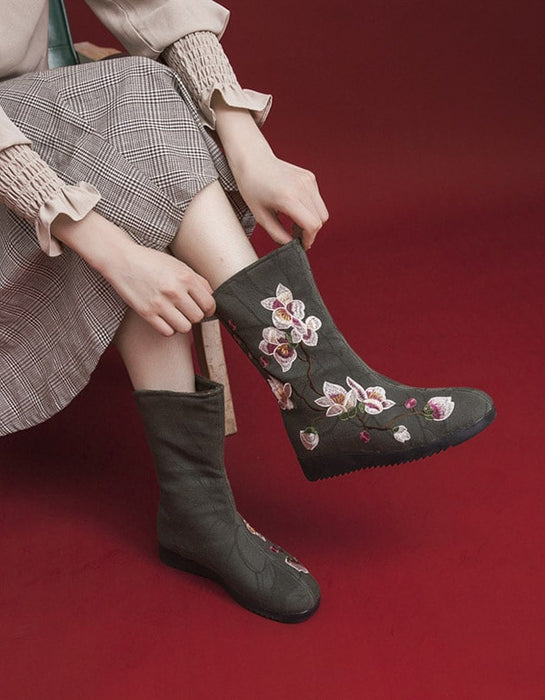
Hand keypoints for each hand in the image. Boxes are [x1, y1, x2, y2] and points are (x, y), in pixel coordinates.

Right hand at [51, 211, 214, 335]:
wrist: (121, 259)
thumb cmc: (151, 261)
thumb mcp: (178, 264)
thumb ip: (197, 280)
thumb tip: (211, 296)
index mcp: (185, 277)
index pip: (209, 303)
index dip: (209, 309)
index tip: (204, 308)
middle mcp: (174, 290)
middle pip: (198, 317)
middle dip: (195, 315)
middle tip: (188, 310)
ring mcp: (160, 303)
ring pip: (185, 327)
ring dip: (183, 323)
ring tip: (177, 315)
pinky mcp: (146, 312)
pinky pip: (167, 332)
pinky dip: (169, 328)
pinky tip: (165, 319)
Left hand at [212, 95, 328, 249]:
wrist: (253, 160)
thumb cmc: (252, 187)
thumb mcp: (260, 216)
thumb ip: (277, 235)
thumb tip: (291, 246)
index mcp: (287, 197)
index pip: (312, 225)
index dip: (309, 239)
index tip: (300, 245)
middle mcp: (302, 187)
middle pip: (320, 220)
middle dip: (310, 232)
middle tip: (294, 235)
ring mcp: (308, 180)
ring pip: (321, 211)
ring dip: (311, 221)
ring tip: (293, 223)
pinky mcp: (310, 177)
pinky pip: (317, 201)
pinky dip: (310, 210)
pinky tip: (295, 210)